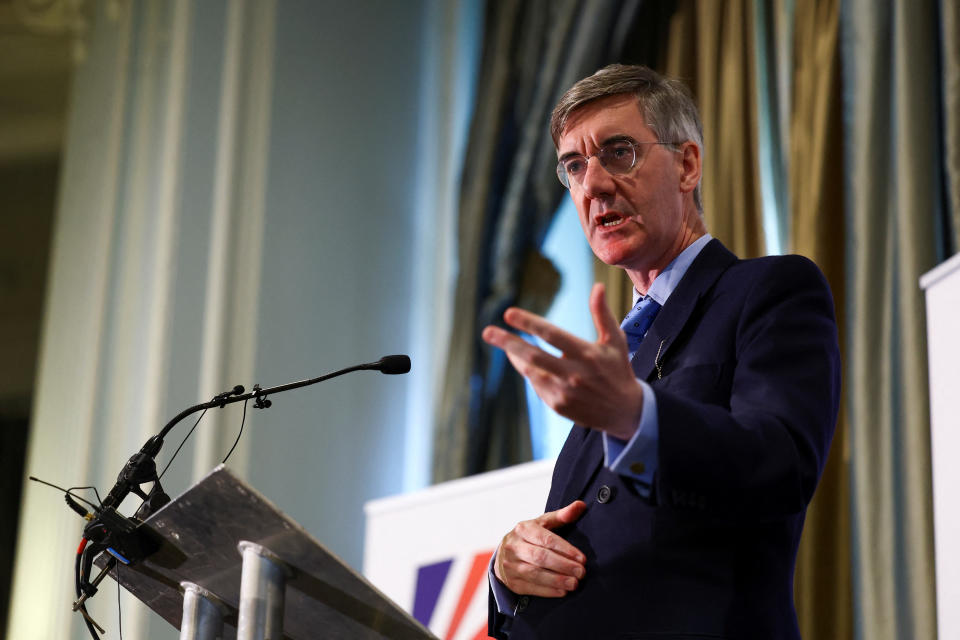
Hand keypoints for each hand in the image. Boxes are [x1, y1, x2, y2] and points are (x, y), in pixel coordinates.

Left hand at [482, 283, 643, 439]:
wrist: (626, 412)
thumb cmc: (618, 370)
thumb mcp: (615, 341)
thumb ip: (603, 314)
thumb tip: (598, 286)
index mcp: (586, 354)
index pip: (552, 334)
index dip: (528, 323)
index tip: (508, 313)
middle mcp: (574, 374)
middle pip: (534, 356)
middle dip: (508, 343)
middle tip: (487, 332)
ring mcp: (564, 392)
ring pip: (531, 371)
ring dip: (515, 356)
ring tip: (502, 342)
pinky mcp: (559, 406)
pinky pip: (536, 386)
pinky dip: (529, 372)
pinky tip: (525, 362)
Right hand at [494, 501, 587, 596]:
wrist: (502, 555)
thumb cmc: (528, 537)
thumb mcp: (541, 523)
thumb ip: (561, 516)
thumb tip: (581, 505)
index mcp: (523, 529)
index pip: (546, 539)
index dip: (565, 549)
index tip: (582, 558)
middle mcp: (514, 546)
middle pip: (540, 557)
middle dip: (563, 565)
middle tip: (581, 572)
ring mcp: (511, 565)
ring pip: (535, 574)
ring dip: (557, 580)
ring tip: (574, 583)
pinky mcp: (512, 582)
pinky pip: (531, 587)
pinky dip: (548, 591)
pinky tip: (562, 591)